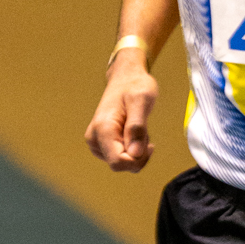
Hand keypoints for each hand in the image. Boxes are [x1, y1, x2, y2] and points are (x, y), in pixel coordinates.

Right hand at [85, 55, 156, 171]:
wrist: (125, 77)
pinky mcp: (100, 144)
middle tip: (145, 132)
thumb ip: (138, 127)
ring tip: (138, 129)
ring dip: (136, 151)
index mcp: (103, 129)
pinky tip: (133, 133)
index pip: (118, 162)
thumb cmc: (135, 86)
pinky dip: (132, 149)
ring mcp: (95, 142)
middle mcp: (94, 138)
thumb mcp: (142, 101)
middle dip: (138, 155)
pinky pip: (120, 158)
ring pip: (121, 164)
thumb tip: (135, 154)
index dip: (138, 159)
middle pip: (119, 166)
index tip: (150, 144)